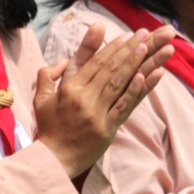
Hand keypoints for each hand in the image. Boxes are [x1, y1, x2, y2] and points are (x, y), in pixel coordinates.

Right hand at [34, 23, 175, 176]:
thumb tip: (62, 60)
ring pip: (120, 83)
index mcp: (69, 89)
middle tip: (146, 34)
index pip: (94, 63)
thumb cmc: (49, 127)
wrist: (54, 159)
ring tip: (152, 48)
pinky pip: (126, 106)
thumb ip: (48, 75)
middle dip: (130, 49)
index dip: (112, 48)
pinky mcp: (108, 128)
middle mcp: (84, 98)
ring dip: (138, 63)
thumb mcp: (41, 98)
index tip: (128, 35)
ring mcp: (98, 113)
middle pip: (111, 69)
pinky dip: (137, 90)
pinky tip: (149, 76)